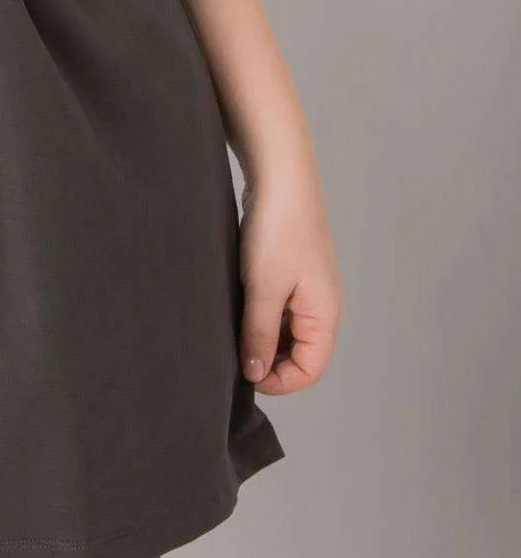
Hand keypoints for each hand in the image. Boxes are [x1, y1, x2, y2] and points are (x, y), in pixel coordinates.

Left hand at [237, 158, 342, 395]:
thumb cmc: (278, 231)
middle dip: (269, 359)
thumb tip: (256, 373)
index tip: (245, 374)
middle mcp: (321, 305)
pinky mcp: (289, 270)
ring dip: (261, 335)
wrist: (279, 177)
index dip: (279, 381)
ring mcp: (306, 287)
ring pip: (285, 329)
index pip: (311, 370)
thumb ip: (260, 334)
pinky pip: (277, 306)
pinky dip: (259, 313)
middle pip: (299, 353)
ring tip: (232, 326)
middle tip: (233, 351)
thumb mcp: (264, 289)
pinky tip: (236, 303)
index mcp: (325, 315)